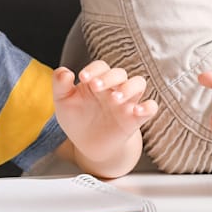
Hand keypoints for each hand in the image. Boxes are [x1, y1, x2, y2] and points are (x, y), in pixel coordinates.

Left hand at [53, 60, 156, 175]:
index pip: (101, 66)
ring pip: (139, 83)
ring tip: (115, 98)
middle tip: (95, 87)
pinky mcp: (135, 119)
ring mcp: (126, 102)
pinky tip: (137, 111)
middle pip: (119, 73)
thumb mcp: (63, 102)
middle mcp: (114, 88)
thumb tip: (65, 72)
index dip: (93, 69)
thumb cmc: (76, 118)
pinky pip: (150, 107)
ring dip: (129, 87)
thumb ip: (60, 85)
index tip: (82, 78)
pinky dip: (148, 107)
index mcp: (97, 80)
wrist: (87, 145)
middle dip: (109, 77)